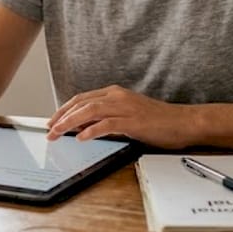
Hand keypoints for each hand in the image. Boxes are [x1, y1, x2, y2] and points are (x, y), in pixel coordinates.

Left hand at [46, 85, 193, 148]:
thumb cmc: (157, 121)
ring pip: (89, 111)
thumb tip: (82, 127)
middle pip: (81, 104)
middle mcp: (117, 97)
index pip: (81, 99)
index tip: (52, 121)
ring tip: (58, 133)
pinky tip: (81, 138)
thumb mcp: (126, 116)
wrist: (183, 122)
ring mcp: (125, 108)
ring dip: (70, 123)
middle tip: (49, 130)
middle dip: (61, 117)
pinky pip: (107, 124)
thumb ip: (105, 119)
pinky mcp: (133, 121)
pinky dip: (92, 130)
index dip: (64, 109)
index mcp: (115, 94)